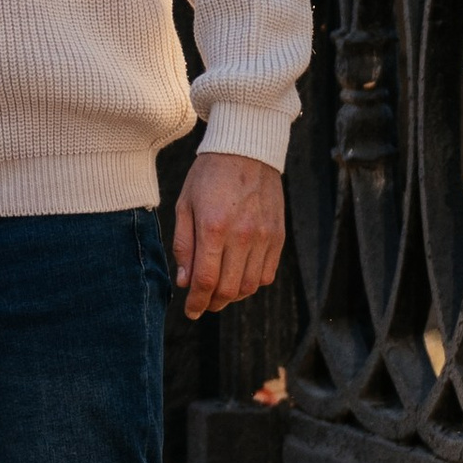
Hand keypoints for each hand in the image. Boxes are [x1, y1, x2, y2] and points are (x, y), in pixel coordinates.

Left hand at [173, 153, 286, 321]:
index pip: (206, 281)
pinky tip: (239, 277)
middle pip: (229, 289)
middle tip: (202, 303)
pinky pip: (267, 274)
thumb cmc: (209, 176)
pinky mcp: (278, 236)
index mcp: (213, 228)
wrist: (246, 150)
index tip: (190, 311)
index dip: (196, 302)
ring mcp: (264, 237)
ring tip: (219, 292)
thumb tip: (185, 282)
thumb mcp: (185, 205)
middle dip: (212, 303)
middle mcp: (242, 236)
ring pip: (250, 286)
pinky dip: (252, 283)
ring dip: (232, 296)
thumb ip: (183, 245)